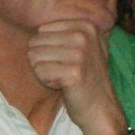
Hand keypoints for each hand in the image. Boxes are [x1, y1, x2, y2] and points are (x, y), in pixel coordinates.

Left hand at [27, 18, 124, 134]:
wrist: (100, 109)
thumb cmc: (86, 78)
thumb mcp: (85, 46)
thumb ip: (65, 31)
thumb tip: (34, 25)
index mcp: (85, 25)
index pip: (41, 29)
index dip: (47, 48)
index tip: (65, 60)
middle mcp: (84, 36)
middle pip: (35, 41)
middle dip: (43, 60)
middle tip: (63, 71)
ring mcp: (79, 53)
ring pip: (34, 55)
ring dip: (44, 71)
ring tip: (63, 77)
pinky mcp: (73, 72)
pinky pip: (39, 71)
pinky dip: (46, 81)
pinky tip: (63, 86)